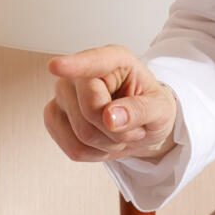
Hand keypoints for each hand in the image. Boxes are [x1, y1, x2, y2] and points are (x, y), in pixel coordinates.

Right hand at [43, 45, 178, 163]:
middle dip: (117, 130)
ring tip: (119, 132)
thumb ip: (140, 111)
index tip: (55, 66)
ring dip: (108, 144)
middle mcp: (81, 73)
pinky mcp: (53, 115)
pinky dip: (94, 153)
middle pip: (91, 110)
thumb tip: (110, 118)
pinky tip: (103, 141)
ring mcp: (63, 93)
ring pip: (82, 133)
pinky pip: (72, 148)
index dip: (73, 65)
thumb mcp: (161, 109)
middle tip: (132, 126)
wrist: (140, 125)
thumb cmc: (150, 107)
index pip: (92, 63)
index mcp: (113, 61)